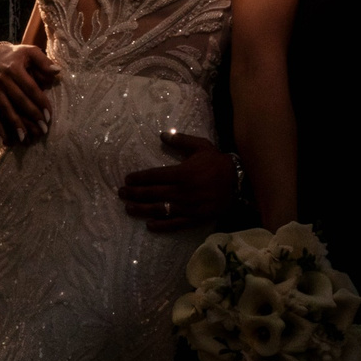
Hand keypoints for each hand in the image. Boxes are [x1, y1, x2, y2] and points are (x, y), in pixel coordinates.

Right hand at [0, 42, 60, 144]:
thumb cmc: (18, 55)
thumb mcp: (31, 51)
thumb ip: (44, 61)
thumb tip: (57, 71)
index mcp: (14, 69)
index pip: (29, 88)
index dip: (39, 102)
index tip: (49, 115)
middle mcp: (2, 80)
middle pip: (18, 100)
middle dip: (30, 116)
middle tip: (42, 130)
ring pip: (4, 109)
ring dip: (14, 125)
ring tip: (24, 139)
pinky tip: (4, 140)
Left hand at [117, 132, 234, 231]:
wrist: (240, 182)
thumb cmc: (217, 163)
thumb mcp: (201, 146)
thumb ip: (181, 140)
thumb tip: (162, 135)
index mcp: (182, 173)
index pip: (154, 176)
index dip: (139, 178)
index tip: (127, 180)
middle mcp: (182, 191)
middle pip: (152, 193)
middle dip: (134, 194)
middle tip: (121, 193)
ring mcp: (188, 206)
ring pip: (160, 209)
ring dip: (142, 209)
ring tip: (128, 208)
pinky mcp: (195, 218)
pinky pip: (175, 224)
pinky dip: (161, 225)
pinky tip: (149, 225)